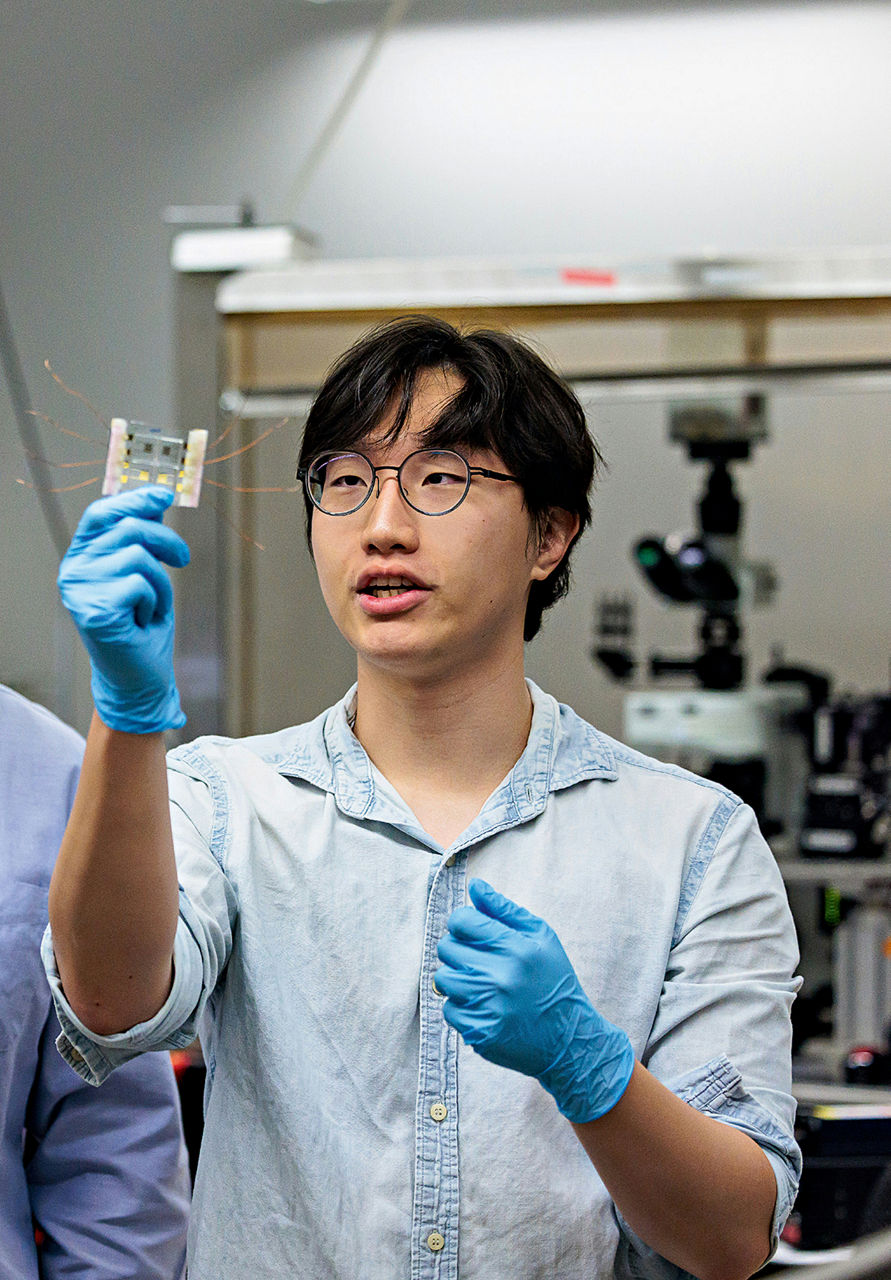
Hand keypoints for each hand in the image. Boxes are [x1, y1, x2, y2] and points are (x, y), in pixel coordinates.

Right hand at [58, 487, 189, 732]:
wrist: (139, 677)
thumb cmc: (142, 625)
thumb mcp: (145, 573)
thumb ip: (143, 537)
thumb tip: (158, 496)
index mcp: (81, 557)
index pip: (102, 513)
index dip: (135, 500)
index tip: (165, 495)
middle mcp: (73, 570)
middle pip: (130, 528)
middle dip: (166, 542)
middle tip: (182, 559)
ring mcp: (80, 591)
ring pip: (139, 556)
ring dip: (161, 582)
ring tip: (151, 606)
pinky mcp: (95, 610)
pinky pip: (141, 584)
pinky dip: (154, 602)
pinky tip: (142, 622)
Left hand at [435, 878, 634, 1122]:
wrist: (569, 1040)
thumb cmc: (554, 981)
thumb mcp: (541, 937)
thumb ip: (504, 909)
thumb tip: (474, 886)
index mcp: (517, 948)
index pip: (462, 921)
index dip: (462, 923)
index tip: (472, 932)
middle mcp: (501, 977)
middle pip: (447, 948)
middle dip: (458, 949)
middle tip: (479, 960)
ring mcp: (489, 1008)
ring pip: (442, 979)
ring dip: (457, 978)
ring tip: (480, 983)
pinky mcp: (480, 1033)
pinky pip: (449, 1010)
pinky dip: (461, 1007)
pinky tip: (484, 1007)